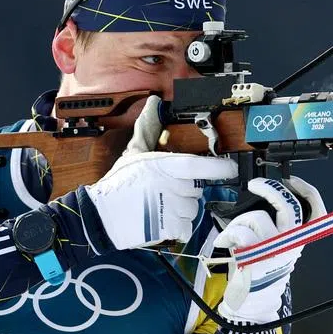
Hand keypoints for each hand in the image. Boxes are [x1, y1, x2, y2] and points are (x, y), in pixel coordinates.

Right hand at [82, 96, 237, 249]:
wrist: (101, 215)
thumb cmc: (119, 183)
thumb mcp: (133, 152)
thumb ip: (148, 130)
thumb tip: (153, 105)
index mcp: (165, 165)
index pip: (200, 165)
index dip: (220, 167)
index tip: (231, 168)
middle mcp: (171, 185)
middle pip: (196, 190)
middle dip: (185, 192)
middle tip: (165, 192)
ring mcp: (171, 207)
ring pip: (192, 210)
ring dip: (181, 211)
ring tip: (160, 207)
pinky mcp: (168, 227)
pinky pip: (186, 228)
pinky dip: (177, 228)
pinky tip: (161, 221)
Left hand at [214, 176, 325, 326]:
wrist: (253, 299)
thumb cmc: (262, 268)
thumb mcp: (278, 245)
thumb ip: (278, 224)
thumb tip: (264, 199)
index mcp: (298, 239)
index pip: (317, 213)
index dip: (308, 192)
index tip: (292, 180)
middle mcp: (291, 244)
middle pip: (288, 207)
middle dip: (269, 189)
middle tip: (255, 185)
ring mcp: (274, 251)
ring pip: (256, 217)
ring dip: (239, 220)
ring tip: (234, 232)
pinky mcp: (256, 259)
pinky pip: (240, 233)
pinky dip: (227, 234)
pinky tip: (225, 241)